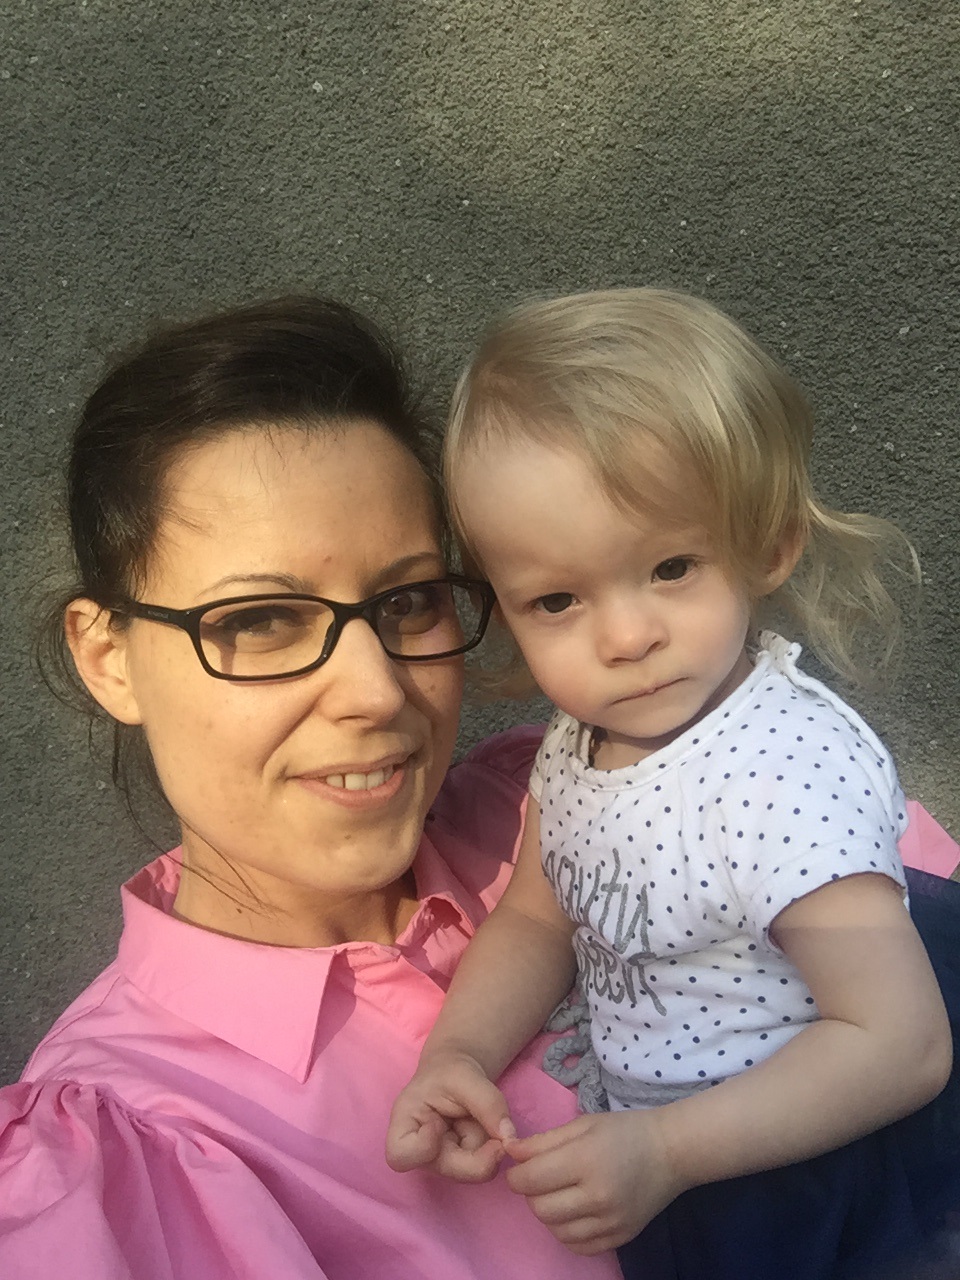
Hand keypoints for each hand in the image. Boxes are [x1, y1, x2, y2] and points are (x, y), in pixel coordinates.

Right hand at [386, 1051, 516, 1181]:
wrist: (459, 1072)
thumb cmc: (451, 1071)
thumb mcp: (467, 1076)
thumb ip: (488, 1104)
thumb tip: (509, 1139)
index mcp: (405, 1124)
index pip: (400, 1156)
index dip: (422, 1148)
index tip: (438, 1125)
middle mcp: (420, 1150)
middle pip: (445, 1170)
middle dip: (477, 1159)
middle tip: (501, 1143)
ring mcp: (442, 1160)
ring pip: (469, 1172)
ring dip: (487, 1150)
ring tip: (485, 1120)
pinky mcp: (462, 1163)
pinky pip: (483, 1166)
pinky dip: (492, 1149)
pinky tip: (487, 1129)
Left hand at [504, 1110, 685, 1254]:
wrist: (670, 1152)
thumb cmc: (623, 1131)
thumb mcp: (582, 1125)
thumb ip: (542, 1141)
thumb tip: (508, 1151)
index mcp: (586, 1160)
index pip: (531, 1179)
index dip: (516, 1175)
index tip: (519, 1168)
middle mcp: (598, 1195)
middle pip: (540, 1208)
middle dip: (531, 1194)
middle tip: (541, 1179)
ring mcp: (610, 1221)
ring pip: (555, 1230)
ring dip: (548, 1213)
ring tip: (559, 1194)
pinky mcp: (620, 1238)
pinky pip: (577, 1246)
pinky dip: (567, 1231)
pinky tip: (574, 1212)